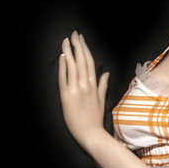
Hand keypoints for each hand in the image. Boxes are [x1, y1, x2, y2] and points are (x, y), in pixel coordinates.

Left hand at [58, 31, 109, 148]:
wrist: (91, 133)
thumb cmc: (95, 118)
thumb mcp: (101, 100)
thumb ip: (103, 85)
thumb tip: (106, 73)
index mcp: (94, 85)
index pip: (89, 61)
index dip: (84, 48)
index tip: (81, 38)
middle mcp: (85, 85)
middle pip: (81, 60)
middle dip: (77, 45)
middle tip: (73, 33)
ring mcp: (76, 90)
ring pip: (73, 66)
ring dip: (69, 52)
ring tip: (66, 41)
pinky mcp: (67, 96)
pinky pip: (64, 78)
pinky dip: (63, 67)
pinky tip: (62, 57)